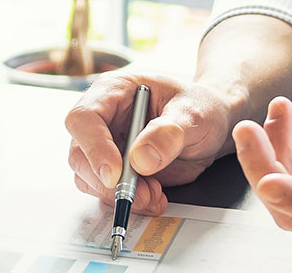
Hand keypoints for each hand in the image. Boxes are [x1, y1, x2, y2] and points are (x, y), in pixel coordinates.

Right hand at [64, 72, 248, 214]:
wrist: (212, 125)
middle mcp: (103, 117)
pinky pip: (106, 191)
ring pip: (89, 177)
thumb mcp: (194, 115)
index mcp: (114, 90)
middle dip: (108, 182)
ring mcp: (105, 144)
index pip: (84, 118)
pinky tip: (153, 197)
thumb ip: (168, 133)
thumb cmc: (201, 108)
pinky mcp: (113, 167)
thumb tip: (140, 159)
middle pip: (80, 153)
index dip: (94, 147)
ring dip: (119, 194)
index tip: (115, 174)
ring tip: (154, 195)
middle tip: (142, 194)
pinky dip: (128, 200)